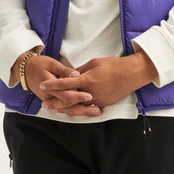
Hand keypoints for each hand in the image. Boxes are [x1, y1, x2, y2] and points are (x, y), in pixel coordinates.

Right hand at [23, 54, 101, 116]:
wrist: (25, 70)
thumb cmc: (39, 64)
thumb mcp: (52, 64)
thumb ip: (64, 71)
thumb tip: (76, 74)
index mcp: (49, 87)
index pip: (66, 95)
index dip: (79, 96)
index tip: (90, 96)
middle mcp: (49, 96)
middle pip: (68, 106)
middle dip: (83, 108)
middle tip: (97, 109)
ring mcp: (50, 100)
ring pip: (66, 109)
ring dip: (81, 111)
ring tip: (95, 111)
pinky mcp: (51, 100)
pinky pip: (64, 108)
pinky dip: (74, 110)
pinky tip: (85, 110)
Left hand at [39, 50, 157, 111]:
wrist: (131, 74)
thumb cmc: (114, 65)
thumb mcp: (94, 63)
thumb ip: (81, 70)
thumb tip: (71, 75)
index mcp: (87, 80)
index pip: (65, 83)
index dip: (52, 85)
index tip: (42, 85)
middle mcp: (90, 92)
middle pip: (68, 99)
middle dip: (55, 101)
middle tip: (44, 103)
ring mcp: (97, 100)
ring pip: (77, 107)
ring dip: (64, 108)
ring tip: (53, 109)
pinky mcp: (103, 104)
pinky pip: (87, 108)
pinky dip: (77, 109)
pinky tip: (69, 110)